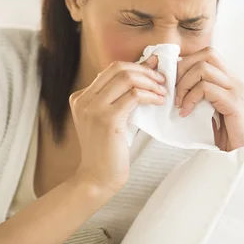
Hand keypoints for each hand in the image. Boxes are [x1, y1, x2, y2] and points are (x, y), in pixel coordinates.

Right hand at [69, 56, 166, 193]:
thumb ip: (119, 97)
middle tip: (161, 79)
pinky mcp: (107, 120)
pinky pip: (133, 96)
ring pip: (126, 79)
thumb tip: (144, 71)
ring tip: (162, 92)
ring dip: (150, 82)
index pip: (111, 69)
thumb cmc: (108, 149)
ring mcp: (93, 109)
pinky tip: (158, 102)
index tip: (154, 69)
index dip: (136, 66)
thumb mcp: (110, 118)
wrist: (98, 177)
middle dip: (144, 71)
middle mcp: (83, 100)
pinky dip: (150, 96)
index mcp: (81, 97)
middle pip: (118, 68)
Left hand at [175, 47, 243, 150]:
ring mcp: (235, 90)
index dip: (186, 64)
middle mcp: (233, 80)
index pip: (207, 55)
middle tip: (174, 90)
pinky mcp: (234, 102)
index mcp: (228, 81)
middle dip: (183, 68)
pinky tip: (186, 113)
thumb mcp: (211, 112)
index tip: (173, 83)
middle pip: (206, 54)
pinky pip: (206, 88)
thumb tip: (176, 91)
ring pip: (203, 68)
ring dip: (184, 84)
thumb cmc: (229, 138)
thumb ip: (200, 98)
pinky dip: (190, 98)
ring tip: (179, 103)